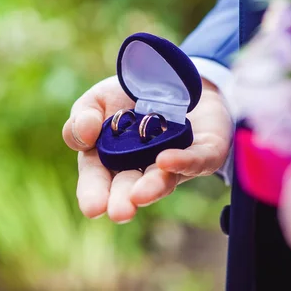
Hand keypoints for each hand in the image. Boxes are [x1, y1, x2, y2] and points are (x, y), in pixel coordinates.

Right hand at [63, 76, 232, 222]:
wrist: (182, 77)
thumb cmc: (133, 95)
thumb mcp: (100, 100)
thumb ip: (83, 116)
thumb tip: (85, 133)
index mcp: (112, 161)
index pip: (98, 180)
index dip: (94, 194)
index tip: (93, 208)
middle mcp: (144, 168)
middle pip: (132, 187)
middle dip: (124, 199)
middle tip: (120, 212)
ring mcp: (177, 163)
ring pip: (166, 179)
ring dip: (153, 187)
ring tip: (140, 195)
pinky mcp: (206, 153)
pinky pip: (198, 159)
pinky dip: (183, 161)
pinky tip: (166, 161)